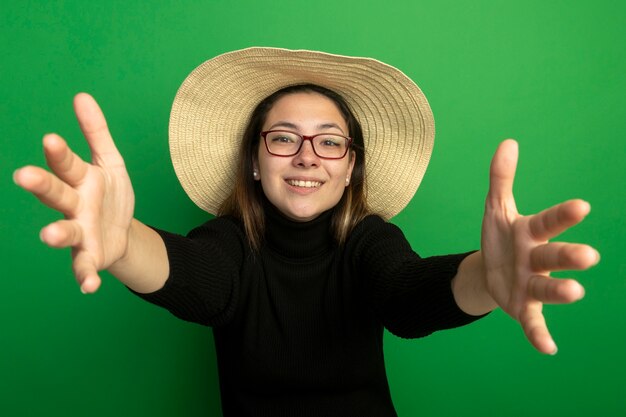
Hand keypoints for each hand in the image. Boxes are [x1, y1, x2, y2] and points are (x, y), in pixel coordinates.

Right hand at [14, 93, 134, 293]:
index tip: (51, 139)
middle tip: (23, 176)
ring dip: (57, 234)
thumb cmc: (109, 194)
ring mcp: (81, 232)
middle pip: (56, 194)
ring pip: (66, 232)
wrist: (123, 232)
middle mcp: (75, 205)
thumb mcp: (109, 161)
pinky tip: (89, 286)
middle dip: (41, 185)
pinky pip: (85, 267)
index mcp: (80, 179)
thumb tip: (82, 96)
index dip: (58, 153)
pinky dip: (85, 276)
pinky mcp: (91, 256)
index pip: (66, 164)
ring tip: (50, 236)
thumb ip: (96, 132)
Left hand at [481, 139, 599, 353]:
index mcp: (531, 233)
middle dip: (569, 256)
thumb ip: (501, 178)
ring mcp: (530, 285)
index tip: (582, 206)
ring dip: (561, 291)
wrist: (487, 270)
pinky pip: (532, 322)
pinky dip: (539, 335)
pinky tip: (548, 349)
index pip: (549, 222)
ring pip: (547, 288)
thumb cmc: (500, 238)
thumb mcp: (495, 208)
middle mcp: (536, 259)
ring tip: (576, 293)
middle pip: (554, 256)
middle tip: (589, 256)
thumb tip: (508, 142)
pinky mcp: (521, 308)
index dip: (563, 216)